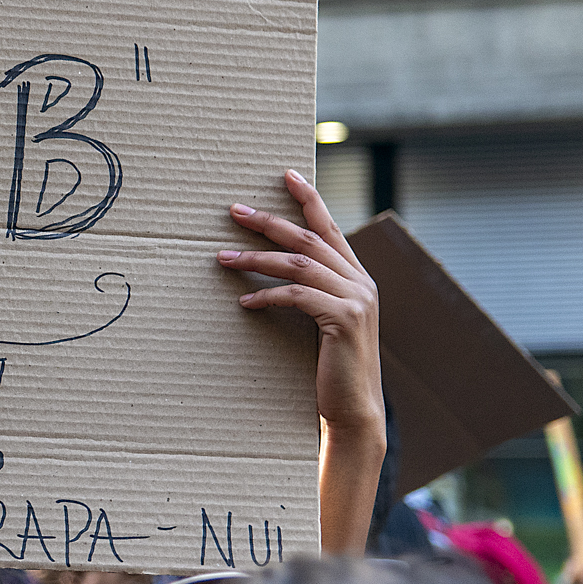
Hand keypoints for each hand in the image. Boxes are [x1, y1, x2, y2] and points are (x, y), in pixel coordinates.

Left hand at [218, 169, 381, 433]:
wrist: (354, 409)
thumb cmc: (332, 368)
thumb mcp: (325, 322)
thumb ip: (313, 293)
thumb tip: (277, 270)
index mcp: (357, 277)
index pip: (330, 227)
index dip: (308, 198)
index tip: (285, 174)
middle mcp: (361, 282)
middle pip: (308, 238)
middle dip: (268, 222)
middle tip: (232, 210)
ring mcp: (356, 300)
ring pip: (299, 264)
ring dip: (256, 258)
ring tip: (221, 257)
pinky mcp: (344, 319)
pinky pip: (297, 296)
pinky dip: (267, 295)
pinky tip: (244, 302)